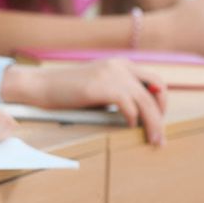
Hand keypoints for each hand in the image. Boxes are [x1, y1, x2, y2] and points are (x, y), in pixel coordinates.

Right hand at [34, 60, 167, 144]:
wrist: (41, 85)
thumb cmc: (67, 90)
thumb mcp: (98, 85)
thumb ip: (118, 91)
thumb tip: (140, 113)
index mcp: (120, 64)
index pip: (155, 80)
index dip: (161, 101)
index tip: (159, 118)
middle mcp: (120, 66)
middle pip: (157, 89)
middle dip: (162, 113)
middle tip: (160, 134)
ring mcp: (112, 74)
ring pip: (146, 101)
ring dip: (154, 123)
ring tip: (154, 139)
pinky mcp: (103, 86)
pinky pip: (130, 106)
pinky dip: (133, 119)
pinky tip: (129, 126)